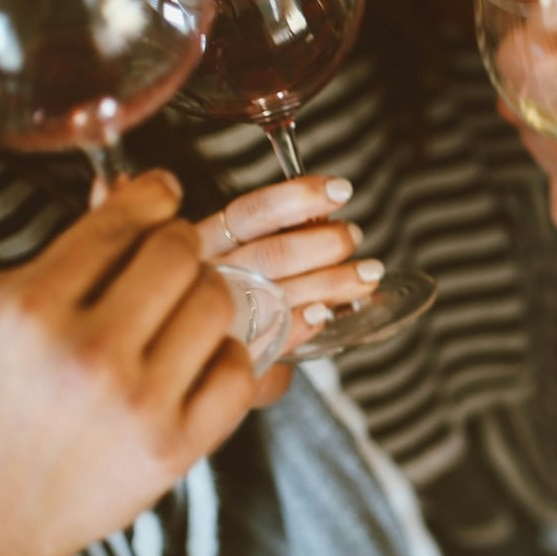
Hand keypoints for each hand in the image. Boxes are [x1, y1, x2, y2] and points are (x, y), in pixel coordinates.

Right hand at [0, 171, 259, 555]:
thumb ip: (61, 257)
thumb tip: (130, 191)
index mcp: (29, 309)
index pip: (118, 224)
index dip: (153, 198)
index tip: (165, 194)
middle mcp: (86, 351)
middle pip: (179, 255)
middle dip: (181, 246)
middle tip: (173, 258)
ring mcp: (138, 401)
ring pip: (217, 304)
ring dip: (208, 297)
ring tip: (183, 310)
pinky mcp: (177, 445)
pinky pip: (238, 369)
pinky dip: (227, 356)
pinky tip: (199, 360)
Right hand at [198, 175, 371, 389]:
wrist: (189, 365)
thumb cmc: (223, 296)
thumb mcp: (234, 255)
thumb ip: (273, 234)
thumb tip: (324, 217)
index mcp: (203, 243)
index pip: (249, 214)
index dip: (297, 198)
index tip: (340, 190)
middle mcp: (207, 278)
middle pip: (271, 254)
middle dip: (325, 242)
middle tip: (353, 236)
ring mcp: (219, 319)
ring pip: (279, 294)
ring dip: (331, 281)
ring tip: (367, 274)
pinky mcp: (232, 354)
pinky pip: (274, 337)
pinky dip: (304, 322)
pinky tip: (325, 313)